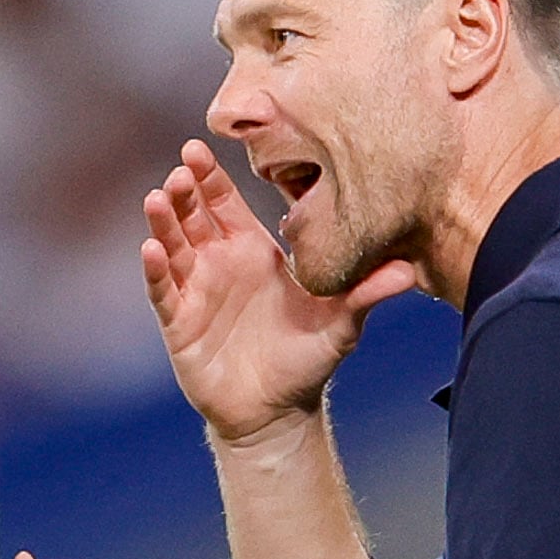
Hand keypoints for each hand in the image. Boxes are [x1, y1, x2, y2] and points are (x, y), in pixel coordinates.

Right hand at [142, 141, 415, 443]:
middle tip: (182, 165)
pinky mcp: (179, 322)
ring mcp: (196, 290)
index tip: (198, 147)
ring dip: (164, 221)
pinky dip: (153, 269)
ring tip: (158, 197)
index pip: (225, 203)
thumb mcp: (342, 323)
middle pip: (193, 215)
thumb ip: (367, 293)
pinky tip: (150, 249)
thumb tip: (408, 271)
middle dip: (184, 189)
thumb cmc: (308, 360)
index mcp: (255, 251)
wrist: (277, 411)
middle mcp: (220, 263)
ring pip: (172, 245)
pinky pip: (162, 290)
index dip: (210, 177)